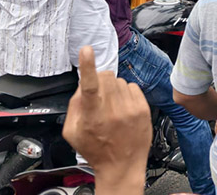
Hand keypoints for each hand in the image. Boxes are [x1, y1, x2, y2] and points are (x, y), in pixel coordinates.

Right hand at [62, 47, 150, 190]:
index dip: (87, 66)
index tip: (86, 50)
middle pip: (105, 76)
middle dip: (99, 82)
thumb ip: (74, 106)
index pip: (89, 86)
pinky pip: (132, 86)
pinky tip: (123, 107)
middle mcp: (113, 111)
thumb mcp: (73, 133)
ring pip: (119, 80)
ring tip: (111, 107)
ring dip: (113, 88)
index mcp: (93, 116)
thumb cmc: (96, 150)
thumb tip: (82, 84)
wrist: (122, 167)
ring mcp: (130, 109)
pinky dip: (126, 93)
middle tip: (98, 99)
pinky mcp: (143, 109)